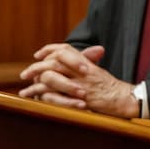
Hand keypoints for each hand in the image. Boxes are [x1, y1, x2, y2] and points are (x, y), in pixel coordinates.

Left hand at [18, 44, 136, 118]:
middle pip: (54, 61)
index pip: (65, 49)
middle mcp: (82, 70)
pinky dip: (39, 95)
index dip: (50, 49)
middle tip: (25, 73)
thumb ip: (87, 64)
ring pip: (51, 76)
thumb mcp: (99, 72)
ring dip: (35, 82)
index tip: (38, 54)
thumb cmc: (112, 88)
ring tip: (26, 87)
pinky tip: (31, 97)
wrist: (124, 100)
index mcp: (86, 63)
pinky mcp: (77, 97)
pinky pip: (53, 93)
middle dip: (37, 66)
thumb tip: (76, 60)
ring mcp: (79, 83)